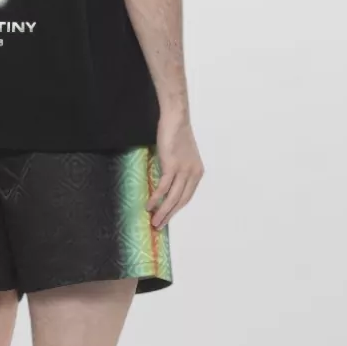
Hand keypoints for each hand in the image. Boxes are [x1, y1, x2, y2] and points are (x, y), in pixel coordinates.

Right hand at [147, 115, 204, 229]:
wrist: (175, 119)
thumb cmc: (176, 135)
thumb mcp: (180, 156)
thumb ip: (177, 171)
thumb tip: (165, 184)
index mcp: (197, 173)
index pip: (187, 197)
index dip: (176, 210)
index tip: (166, 218)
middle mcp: (193, 174)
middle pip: (181, 201)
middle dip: (169, 215)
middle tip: (159, 226)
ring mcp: (184, 171)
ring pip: (173, 198)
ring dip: (163, 212)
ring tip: (154, 221)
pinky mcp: (172, 166)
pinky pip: (164, 188)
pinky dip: (156, 199)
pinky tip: (149, 206)